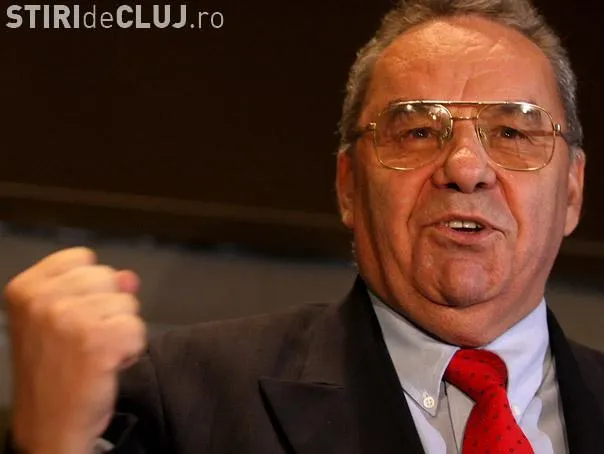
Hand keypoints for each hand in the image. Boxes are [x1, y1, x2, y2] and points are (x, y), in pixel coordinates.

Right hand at [4, 247, 145, 453]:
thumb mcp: (63, 320)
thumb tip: (128, 277)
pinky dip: (131, 348)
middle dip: (107, 307)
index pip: (83, 258)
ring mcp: (69, 319)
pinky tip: (108, 364)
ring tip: (95, 353)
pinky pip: (138, 328)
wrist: (50, 427)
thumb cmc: (55, 372)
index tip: (74, 316)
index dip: (90, 288)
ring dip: (120, 329)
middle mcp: (43, 300)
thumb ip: (96, 289)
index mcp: (26, 288)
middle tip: (86, 340)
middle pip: (108, 276)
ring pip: (128, 303)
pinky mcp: (97, 341)